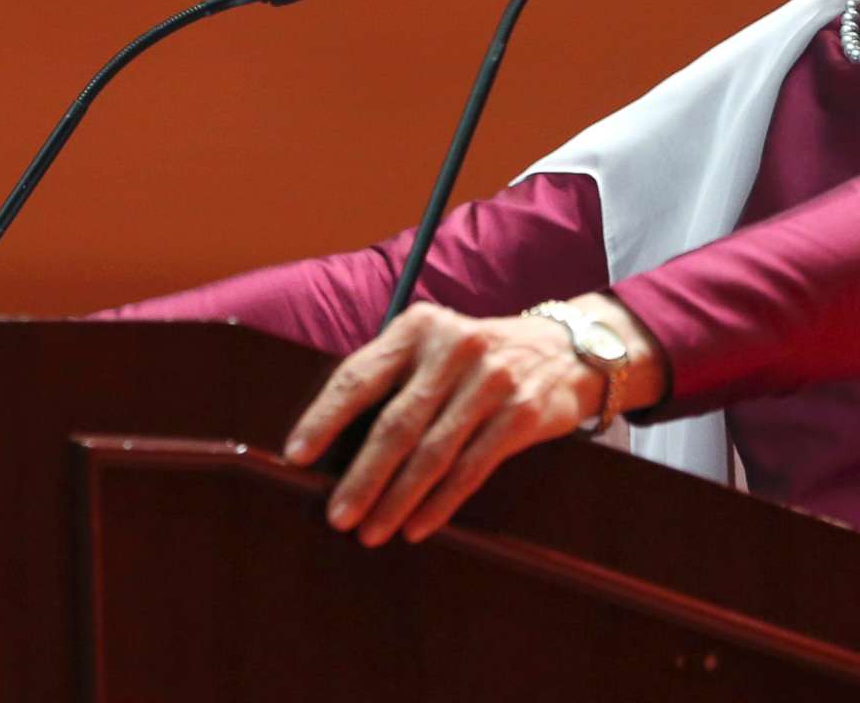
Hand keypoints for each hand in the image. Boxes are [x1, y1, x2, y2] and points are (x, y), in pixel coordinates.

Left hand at [279, 301, 605, 547]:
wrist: (563, 349)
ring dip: (397, 500)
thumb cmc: (474, 357)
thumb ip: (392, 378)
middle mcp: (454, 348)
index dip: (324, 419)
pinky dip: (440, 503)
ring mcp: (491, 380)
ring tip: (371, 532)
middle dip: (362, 477)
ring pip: (433, 453)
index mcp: (417, 328)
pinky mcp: (521, 413)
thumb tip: (332, 442)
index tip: (296, 456)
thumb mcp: (432, 346)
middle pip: (396, 424)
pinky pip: (472, 469)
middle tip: (337, 516)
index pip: (359, 376)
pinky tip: (417, 527)